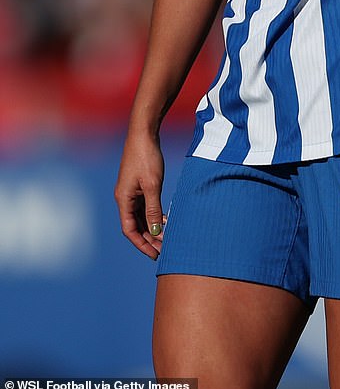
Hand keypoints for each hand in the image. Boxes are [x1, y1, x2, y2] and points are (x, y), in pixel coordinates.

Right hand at [114, 132, 165, 259]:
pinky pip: (144, 206)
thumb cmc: (147, 157)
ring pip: (140, 216)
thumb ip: (153, 208)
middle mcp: (124, 198)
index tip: (155, 255)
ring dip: (151, 228)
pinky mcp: (138, 185)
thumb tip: (154, 231)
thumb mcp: (152, 185)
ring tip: (167, 238)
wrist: (144, 133)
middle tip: (165, 250)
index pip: (130, 230)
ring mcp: (130, 191)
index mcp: (123, 199)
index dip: (142, 244)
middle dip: (149, 239)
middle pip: (135, 225)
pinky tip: (165, 219)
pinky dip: (153, 215)